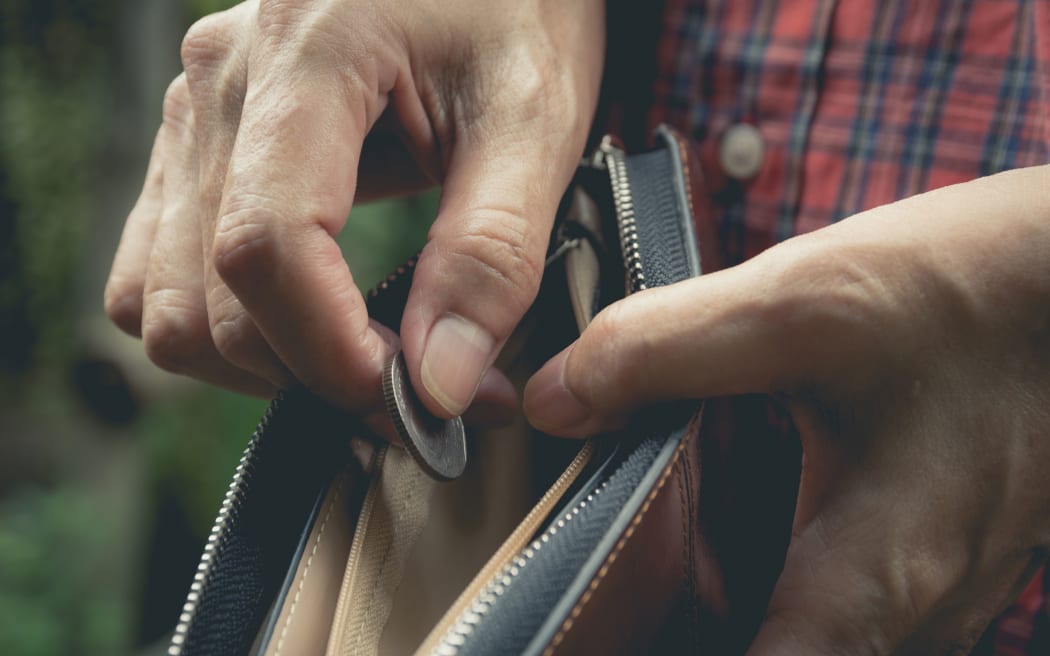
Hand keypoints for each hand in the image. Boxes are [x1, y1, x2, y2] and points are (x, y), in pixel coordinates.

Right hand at [105, 0, 603, 415]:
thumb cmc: (516, 7)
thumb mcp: (534, 119)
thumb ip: (489, 253)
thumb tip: (438, 383)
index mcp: (308, 57)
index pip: (266, 248)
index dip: (332, 354)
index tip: (415, 400)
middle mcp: (220, 82)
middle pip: (206, 296)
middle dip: (312, 372)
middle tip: (416, 387)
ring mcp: (194, 112)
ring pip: (164, 302)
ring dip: (259, 359)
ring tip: (361, 352)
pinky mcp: (194, 141)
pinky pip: (156, 271)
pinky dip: (221, 323)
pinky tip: (305, 313)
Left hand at [525, 166, 1049, 653]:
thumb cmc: (988, 293)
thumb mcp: (804, 304)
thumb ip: (662, 351)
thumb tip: (556, 400)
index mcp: (874, 575)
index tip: (592, 642)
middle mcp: (915, 606)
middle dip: (679, 627)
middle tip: (604, 598)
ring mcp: (936, 581)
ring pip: (813, 630)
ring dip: (727, 600)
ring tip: (649, 557)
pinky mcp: (941, 542)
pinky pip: (845, 587)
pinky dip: (774, 563)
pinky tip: (733, 503)